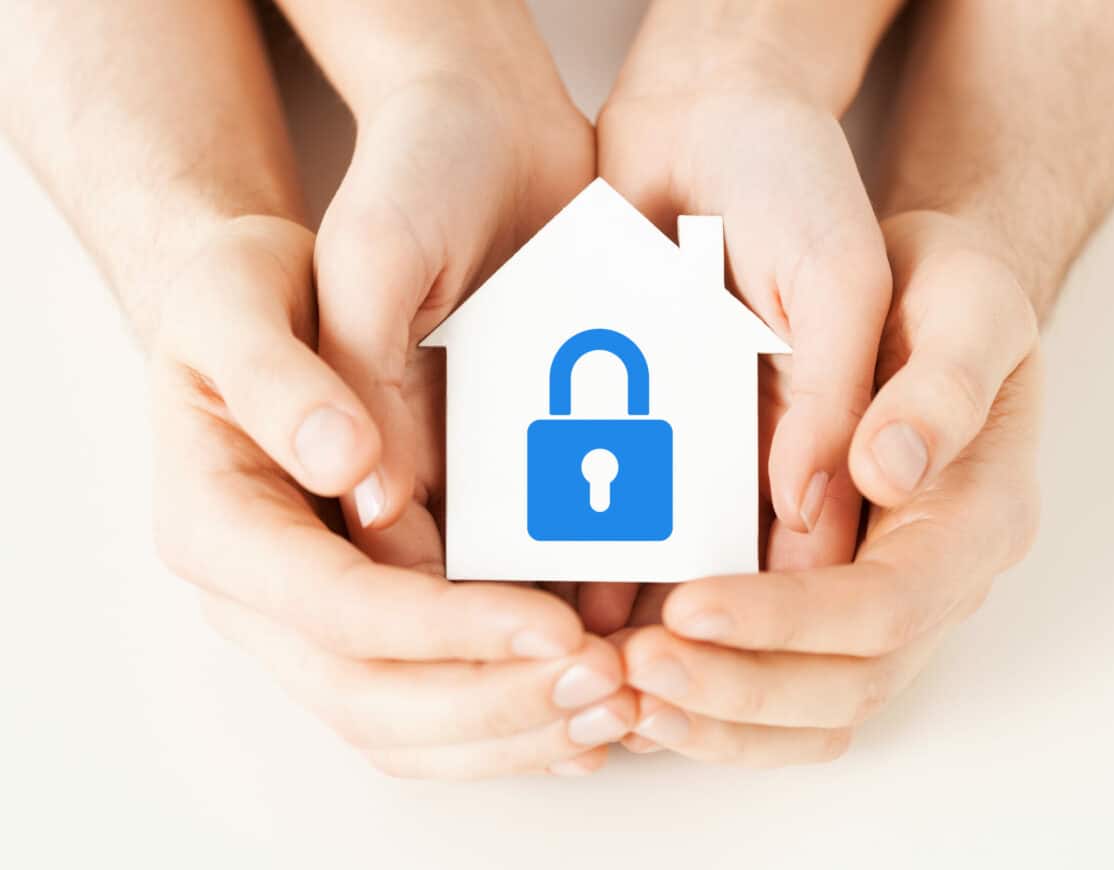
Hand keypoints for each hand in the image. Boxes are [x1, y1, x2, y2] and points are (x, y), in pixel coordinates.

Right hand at [149, 216, 633, 779]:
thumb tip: (350, 470)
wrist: (255, 317)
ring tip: (617, 706)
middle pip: (370, 698)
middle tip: (609, 684)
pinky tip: (585, 716)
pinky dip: (507, 724)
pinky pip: (429, 711)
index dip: (444, 628)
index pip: (333, 607)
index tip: (553, 628)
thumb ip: (279, 380)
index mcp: (217, 526)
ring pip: (404, 728)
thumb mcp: (236, 299)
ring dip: (512, 731)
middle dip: (494, 701)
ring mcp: (307, 626)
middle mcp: (256, 599)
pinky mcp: (364, 627)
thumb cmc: (243, 297)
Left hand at [618, 211, 1041, 764]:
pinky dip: (708, 699)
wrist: (921, 301)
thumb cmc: (948, 296)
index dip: (788, 619)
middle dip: (735, 688)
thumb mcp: (967, 306)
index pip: (889, 605)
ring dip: (715, 715)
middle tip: (631, 669)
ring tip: (620, 695)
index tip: (690, 607)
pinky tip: (633, 686)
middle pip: (846, 684)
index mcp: (977, 520)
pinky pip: (776, 679)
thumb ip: (940, 389)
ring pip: (809, 706)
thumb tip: (884, 473)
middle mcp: (933, 580)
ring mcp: (880, 599)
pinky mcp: (826, 597)